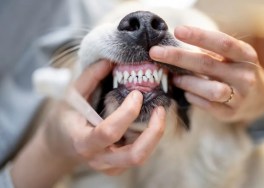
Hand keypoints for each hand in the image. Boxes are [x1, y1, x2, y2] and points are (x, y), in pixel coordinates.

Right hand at [45, 60, 165, 174]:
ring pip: (141, 157)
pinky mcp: (118, 167)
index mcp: (83, 142)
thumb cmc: (66, 119)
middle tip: (160, 110)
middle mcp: (99, 159)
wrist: (62, 145)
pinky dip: (149, 139)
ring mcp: (110, 167)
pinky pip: (139, 155)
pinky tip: (148, 123)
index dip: (127, 113)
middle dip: (154, 132)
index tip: (136, 94)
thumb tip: (109, 61)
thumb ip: (89, 78)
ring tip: (159, 114)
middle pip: (135, 155)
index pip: (108, 132)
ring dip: (155, 135)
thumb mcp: (71, 97)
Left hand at [150, 25, 263, 123]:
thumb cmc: (234, 71)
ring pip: (209, 89)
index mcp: (246, 55)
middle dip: (178, 57)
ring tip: (174, 78)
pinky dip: (192, 97)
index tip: (177, 31)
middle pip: (207, 64)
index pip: (222, 43)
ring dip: (186, 82)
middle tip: (156, 53)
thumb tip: (173, 48)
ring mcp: (239, 96)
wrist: (255, 99)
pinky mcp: (229, 113)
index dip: (199, 36)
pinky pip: (206, 105)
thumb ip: (209, 52)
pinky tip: (187, 93)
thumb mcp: (230, 57)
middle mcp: (245, 75)